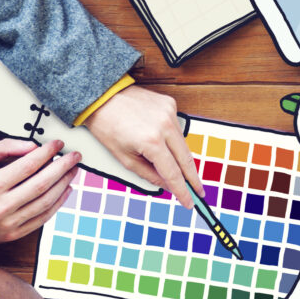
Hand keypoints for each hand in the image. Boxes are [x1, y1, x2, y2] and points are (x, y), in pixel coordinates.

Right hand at [0, 139, 79, 251]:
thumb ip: (5, 147)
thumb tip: (34, 146)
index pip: (28, 165)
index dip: (47, 153)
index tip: (58, 144)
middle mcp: (0, 206)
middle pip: (42, 184)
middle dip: (63, 168)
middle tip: (75, 157)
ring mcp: (8, 223)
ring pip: (46, 202)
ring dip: (64, 184)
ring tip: (72, 171)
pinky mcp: (14, 234)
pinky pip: (43, 218)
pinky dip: (58, 203)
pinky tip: (65, 189)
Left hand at [84, 85, 201, 203]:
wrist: (101, 96)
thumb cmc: (107, 126)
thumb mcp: (123, 158)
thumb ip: (149, 174)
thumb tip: (168, 185)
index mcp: (151, 142)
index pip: (173, 173)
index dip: (182, 190)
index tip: (190, 202)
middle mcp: (165, 126)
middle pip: (186, 159)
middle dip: (193, 178)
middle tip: (199, 192)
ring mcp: (170, 113)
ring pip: (183, 143)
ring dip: (182, 158)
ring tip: (182, 171)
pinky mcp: (170, 104)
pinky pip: (177, 128)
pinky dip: (173, 138)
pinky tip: (162, 139)